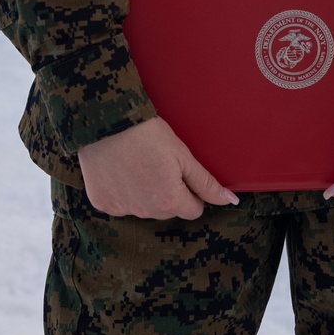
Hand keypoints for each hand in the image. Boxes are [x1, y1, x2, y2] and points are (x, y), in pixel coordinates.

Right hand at [78, 116, 238, 219]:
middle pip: (169, 209)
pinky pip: (121, 203)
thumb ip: (206, 182)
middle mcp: (146, 212)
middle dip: (170, 192)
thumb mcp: (182, 154)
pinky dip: (123, 191)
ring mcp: (123, 210)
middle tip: (160, 162)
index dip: (192, 190)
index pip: (194, 210)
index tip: (182, 171)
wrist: (105, 122)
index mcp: (169, 200)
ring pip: (145, 208)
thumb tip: (230, 201)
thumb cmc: (146, 133)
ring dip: (146, 192)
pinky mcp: (103, 203)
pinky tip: (121, 168)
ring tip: (139, 162)